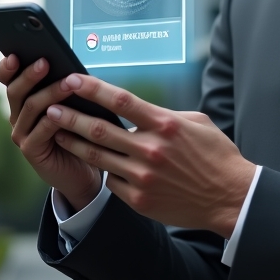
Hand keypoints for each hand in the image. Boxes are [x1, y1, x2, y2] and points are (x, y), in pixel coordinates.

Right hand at [0, 55, 101, 211]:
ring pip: (30, 107)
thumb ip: (65, 87)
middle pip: (15, 91)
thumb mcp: (71, 105)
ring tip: (68, 82)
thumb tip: (71, 65)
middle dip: (30, 75)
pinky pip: (41, 130)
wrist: (81, 170)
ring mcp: (22, 133)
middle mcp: (18, 116)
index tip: (14, 54)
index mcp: (23, 100)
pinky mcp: (31, 150)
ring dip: (50, 93)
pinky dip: (54, 119)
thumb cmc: (77, 131)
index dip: (7, 68)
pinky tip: (66, 111)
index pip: (8, 80)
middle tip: (45, 62)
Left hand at [45, 75, 255, 237]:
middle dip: (70, 117)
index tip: (72, 79)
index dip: (93, 89)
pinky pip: (111, 180)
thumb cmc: (215, 155)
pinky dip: (102, 169)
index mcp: (165, 124)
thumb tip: (139, 109)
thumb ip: (164, 114)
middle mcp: (150, 149)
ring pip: (98, 156)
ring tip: (55, 132)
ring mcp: (142, 177)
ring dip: (73, 143)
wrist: (229, 197)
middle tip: (50, 107)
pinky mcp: (139, 200)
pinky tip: (93, 161)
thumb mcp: (196, 122)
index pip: (120, 100)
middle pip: (100, 130)